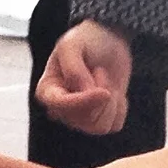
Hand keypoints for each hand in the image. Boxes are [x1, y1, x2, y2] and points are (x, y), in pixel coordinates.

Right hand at [35, 20, 133, 135]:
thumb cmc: (86, 40)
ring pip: (99, 126)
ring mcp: (80, 117)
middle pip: (83, 119)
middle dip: (99, 95)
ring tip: (106, 79)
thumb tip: (84, 92)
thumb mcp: (73, 45)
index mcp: (47, 90)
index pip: (60, 106)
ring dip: (111, 102)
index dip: (83, 101)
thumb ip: (73, 69)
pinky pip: (114, 126)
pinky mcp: (100, 119)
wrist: (108, 40)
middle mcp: (61, 109)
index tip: (104, 92)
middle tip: (99, 70)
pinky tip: (114, 91)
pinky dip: (120, 108)